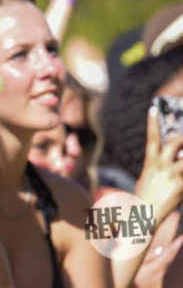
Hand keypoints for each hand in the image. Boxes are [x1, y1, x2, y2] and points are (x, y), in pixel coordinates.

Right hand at [135, 105, 182, 222]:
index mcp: (150, 163)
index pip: (151, 138)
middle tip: (182, 136)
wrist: (145, 215)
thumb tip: (172, 159)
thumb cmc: (144, 197)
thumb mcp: (146, 178)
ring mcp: (172, 175)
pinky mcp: (181, 186)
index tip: (152, 108)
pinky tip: (181, 180)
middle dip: (181, 137)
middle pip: (174, 143)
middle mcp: (161, 166)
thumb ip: (158, 167)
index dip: (152, 122)